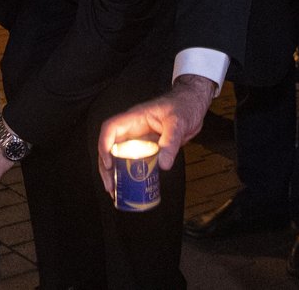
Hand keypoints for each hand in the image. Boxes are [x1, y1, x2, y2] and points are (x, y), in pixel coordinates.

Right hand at [96, 75, 214, 194]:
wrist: (193, 105)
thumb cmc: (184, 106)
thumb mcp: (178, 123)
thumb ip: (171, 142)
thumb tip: (163, 165)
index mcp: (135, 118)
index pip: (111, 129)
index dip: (104, 146)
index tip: (109, 164)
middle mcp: (133, 129)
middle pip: (110, 147)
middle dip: (106, 167)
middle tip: (111, 187)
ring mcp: (139, 139)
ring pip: (119, 156)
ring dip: (115, 174)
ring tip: (115, 192)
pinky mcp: (147, 148)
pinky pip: (134, 161)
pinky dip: (130, 174)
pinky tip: (131, 187)